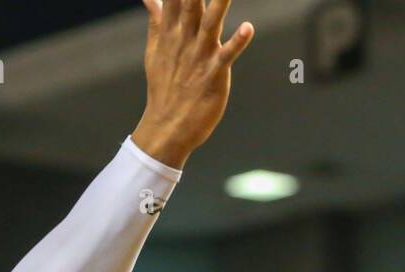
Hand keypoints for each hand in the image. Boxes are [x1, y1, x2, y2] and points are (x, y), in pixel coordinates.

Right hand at [131, 0, 254, 168]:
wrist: (166, 127)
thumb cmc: (165, 87)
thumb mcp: (156, 49)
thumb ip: (157, 18)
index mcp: (171, 30)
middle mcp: (184, 39)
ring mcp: (198, 56)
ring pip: (210, 21)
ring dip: (219, 1)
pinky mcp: (212, 76)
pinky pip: (225, 57)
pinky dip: (236, 43)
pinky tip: (248, 27)